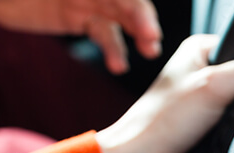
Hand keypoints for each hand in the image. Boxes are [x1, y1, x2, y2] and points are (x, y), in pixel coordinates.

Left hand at [0, 0, 161, 74]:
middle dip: (142, 15)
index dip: (133, 1)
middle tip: (152, 36)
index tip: (141, 15)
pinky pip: (104, 34)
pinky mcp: (81, 19)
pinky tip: (119, 65)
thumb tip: (90, 13)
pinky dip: (114, 50)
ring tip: (150, 50)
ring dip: (139, 33)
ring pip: (121, 16)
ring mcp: (90, 1)